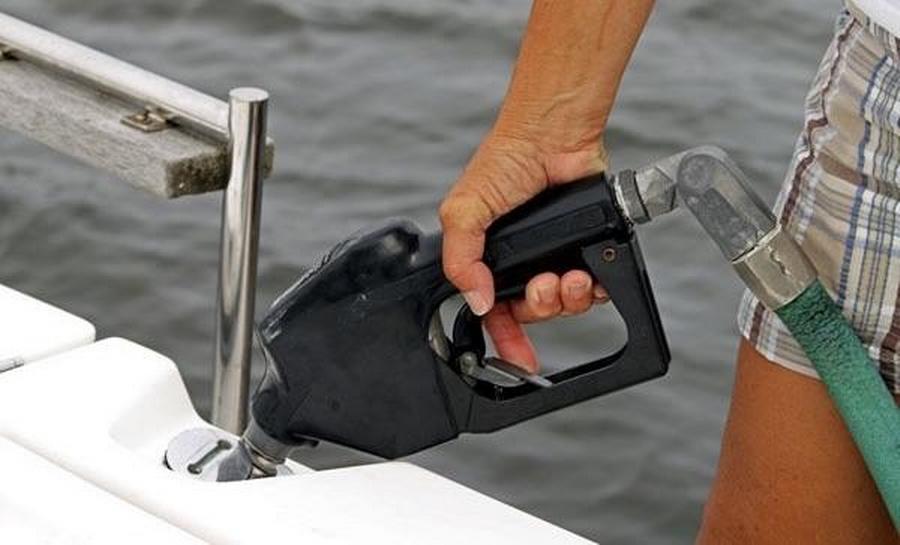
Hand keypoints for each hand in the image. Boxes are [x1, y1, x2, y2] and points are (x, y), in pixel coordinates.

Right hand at [439, 131, 609, 371]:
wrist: (552, 136)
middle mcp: (525, 261)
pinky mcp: (588, 245)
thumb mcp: (462, 212)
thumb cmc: (505, 164)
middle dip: (542, 309)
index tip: (518, 360)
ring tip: (569, 276)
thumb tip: (476, 301)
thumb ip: (460, 260)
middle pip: (535, 312)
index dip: (506, 340)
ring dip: (568, 298)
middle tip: (545, 286)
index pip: (495, 312)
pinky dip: (595, 286)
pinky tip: (589, 274)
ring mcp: (557, 254)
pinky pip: (596, 283)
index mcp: (491, 258)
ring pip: (566, 302)